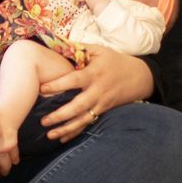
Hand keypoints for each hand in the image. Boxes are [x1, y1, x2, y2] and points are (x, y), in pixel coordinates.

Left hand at [36, 46, 152, 142]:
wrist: (140, 76)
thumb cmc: (114, 61)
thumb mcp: (99, 50)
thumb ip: (78, 48)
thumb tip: (56, 43)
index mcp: (94, 73)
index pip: (74, 80)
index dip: (58, 85)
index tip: (42, 89)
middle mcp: (98, 91)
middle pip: (78, 106)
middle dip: (61, 115)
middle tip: (43, 120)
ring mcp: (102, 103)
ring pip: (83, 119)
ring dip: (66, 128)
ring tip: (49, 134)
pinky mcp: (103, 111)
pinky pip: (88, 124)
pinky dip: (76, 132)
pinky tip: (62, 139)